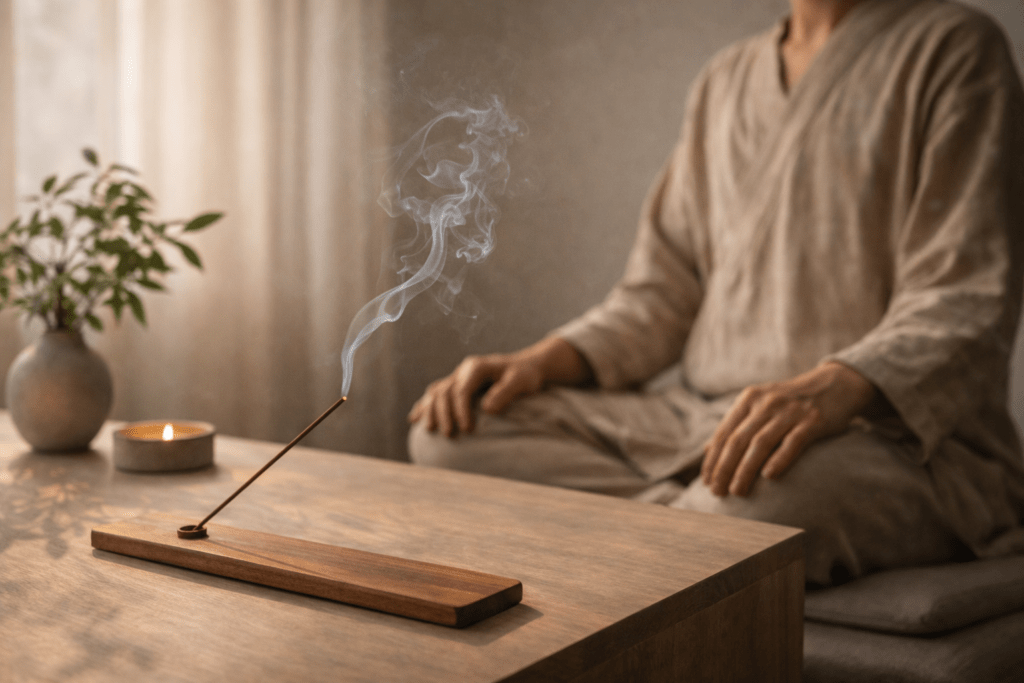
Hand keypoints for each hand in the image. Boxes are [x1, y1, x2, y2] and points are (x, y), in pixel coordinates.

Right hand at [408, 337, 591, 436]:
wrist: (525, 367)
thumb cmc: (524, 375)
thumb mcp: (521, 381)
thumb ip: (505, 392)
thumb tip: (487, 409)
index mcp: (477, 367)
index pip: (462, 390)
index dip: (462, 410)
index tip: (468, 430)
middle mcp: (463, 370)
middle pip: (445, 391)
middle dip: (444, 414)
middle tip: (449, 435)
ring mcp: (457, 377)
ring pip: (436, 392)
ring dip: (431, 411)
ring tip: (430, 430)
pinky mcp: (456, 385)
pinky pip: (435, 393)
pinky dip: (424, 405)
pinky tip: (415, 417)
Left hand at [701, 362, 876, 496]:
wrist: (835, 385)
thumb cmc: (791, 402)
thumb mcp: (760, 405)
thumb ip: (736, 425)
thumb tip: (707, 451)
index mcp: (748, 399)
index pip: (724, 433)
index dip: (713, 459)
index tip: (706, 482)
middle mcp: (766, 403)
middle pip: (738, 440)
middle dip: (724, 468)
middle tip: (717, 492)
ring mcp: (789, 411)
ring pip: (760, 443)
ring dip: (745, 470)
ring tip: (737, 491)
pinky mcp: (813, 421)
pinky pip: (792, 442)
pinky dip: (779, 459)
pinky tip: (769, 477)